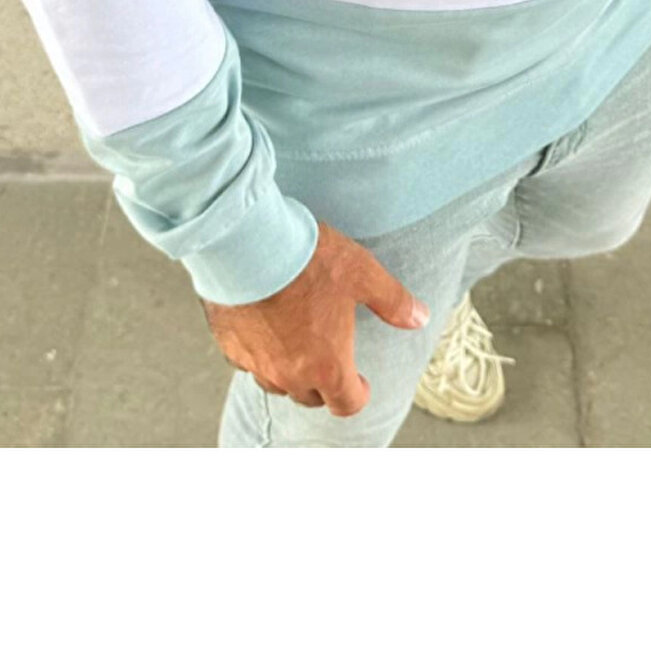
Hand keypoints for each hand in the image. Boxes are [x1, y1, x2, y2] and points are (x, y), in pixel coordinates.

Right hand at [203, 221, 429, 416]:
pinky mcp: (230, 346)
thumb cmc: (308, 259)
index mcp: (327, 364)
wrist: (247, 245)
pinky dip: (259, 353)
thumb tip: (420, 318)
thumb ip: (393, 300)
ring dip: (290, 372)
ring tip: (297, 346)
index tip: (361, 382)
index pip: (347, 404)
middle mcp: (289, 373)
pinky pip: (247, 362)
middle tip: (331, 358)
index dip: (358, 395)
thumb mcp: (362, 273)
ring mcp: (256, 362)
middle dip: (325, 384)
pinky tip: (263, 330)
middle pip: (311, 397)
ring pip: (276, 384)